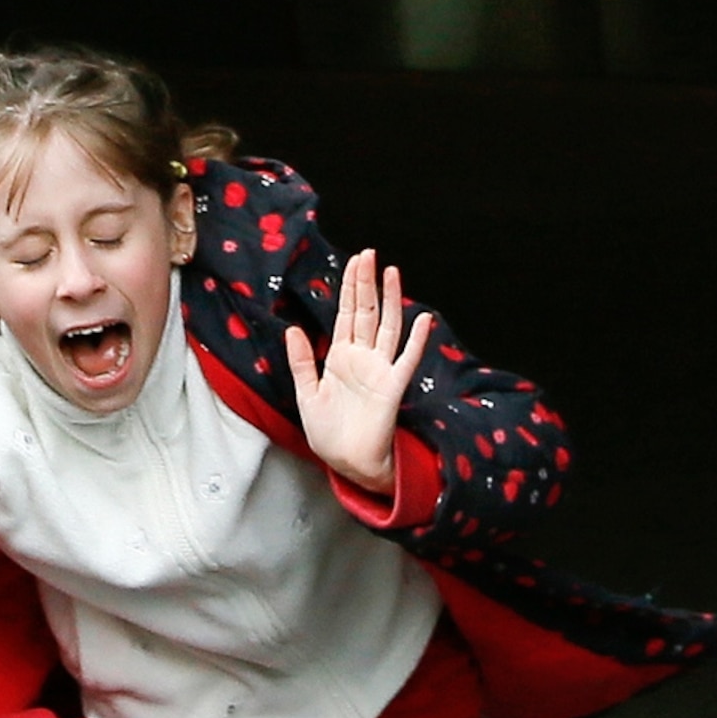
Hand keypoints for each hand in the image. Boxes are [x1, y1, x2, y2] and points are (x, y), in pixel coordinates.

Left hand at [284, 248, 433, 496]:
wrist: (347, 463)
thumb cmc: (328, 433)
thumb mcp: (306, 394)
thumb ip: (301, 362)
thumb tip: (294, 329)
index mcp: (340, 357)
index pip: (346, 315)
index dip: (350, 288)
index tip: (354, 262)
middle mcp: (362, 358)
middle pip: (366, 313)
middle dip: (366, 284)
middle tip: (368, 255)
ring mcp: (380, 370)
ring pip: (386, 327)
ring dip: (390, 300)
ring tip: (392, 273)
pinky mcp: (393, 387)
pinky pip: (406, 359)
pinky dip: (415, 339)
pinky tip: (422, 318)